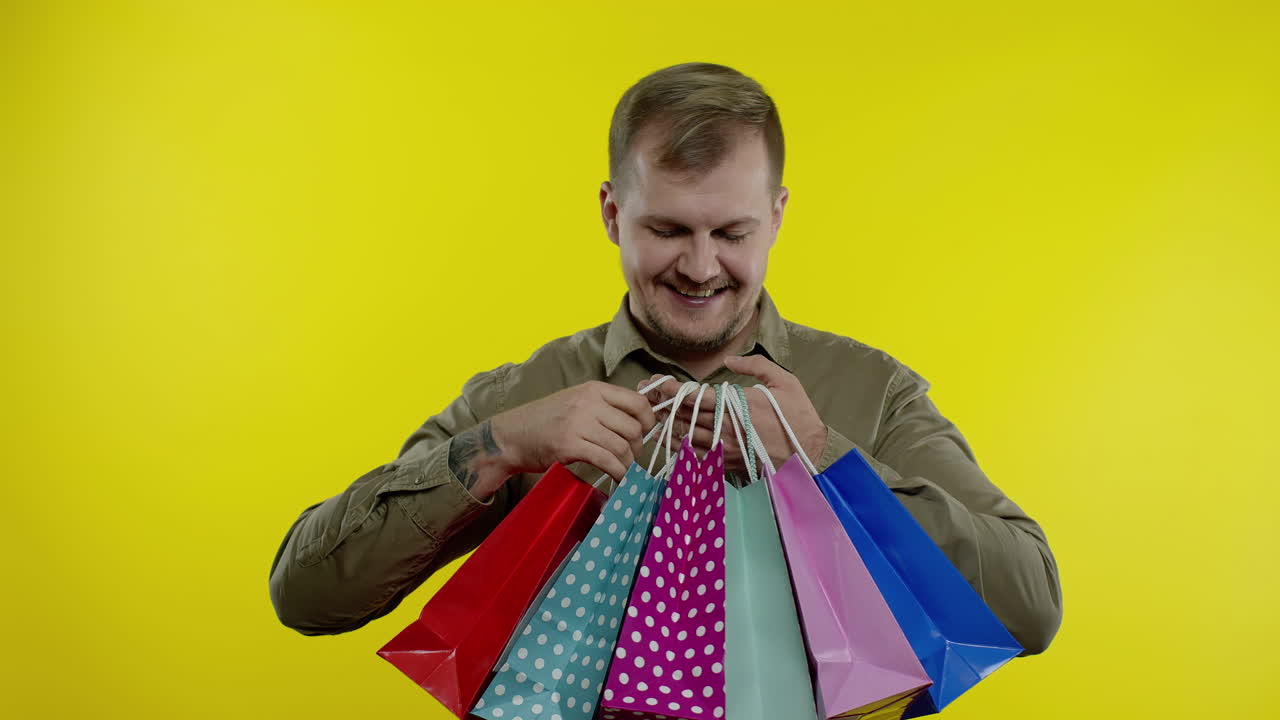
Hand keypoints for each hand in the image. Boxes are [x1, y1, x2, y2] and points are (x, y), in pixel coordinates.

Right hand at [489, 381, 657, 487]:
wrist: (511, 435)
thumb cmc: (546, 420)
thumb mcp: (577, 401)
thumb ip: (604, 406)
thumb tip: (638, 420)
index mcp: (593, 389)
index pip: (637, 402)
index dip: (648, 420)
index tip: (646, 433)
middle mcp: (588, 403)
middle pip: (633, 427)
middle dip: (638, 447)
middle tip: (631, 457)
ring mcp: (578, 423)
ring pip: (622, 446)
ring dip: (628, 463)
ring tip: (623, 469)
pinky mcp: (570, 446)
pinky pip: (607, 460)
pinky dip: (617, 472)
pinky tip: (617, 477)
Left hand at [644, 355, 827, 471]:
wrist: (809, 454)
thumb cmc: (797, 416)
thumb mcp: (783, 381)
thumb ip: (754, 366)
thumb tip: (730, 359)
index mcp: (737, 405)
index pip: (694, 396)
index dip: (671, 389)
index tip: (654, 382)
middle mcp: (726, 428)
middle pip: (684, 416)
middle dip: (662, 404)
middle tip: (644, 395)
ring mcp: (726, 448)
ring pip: (686, 437)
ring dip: (666, 425)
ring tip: (651, 415)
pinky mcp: (728, 463)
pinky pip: (697, 457)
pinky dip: (680, 448)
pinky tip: (669, 441)